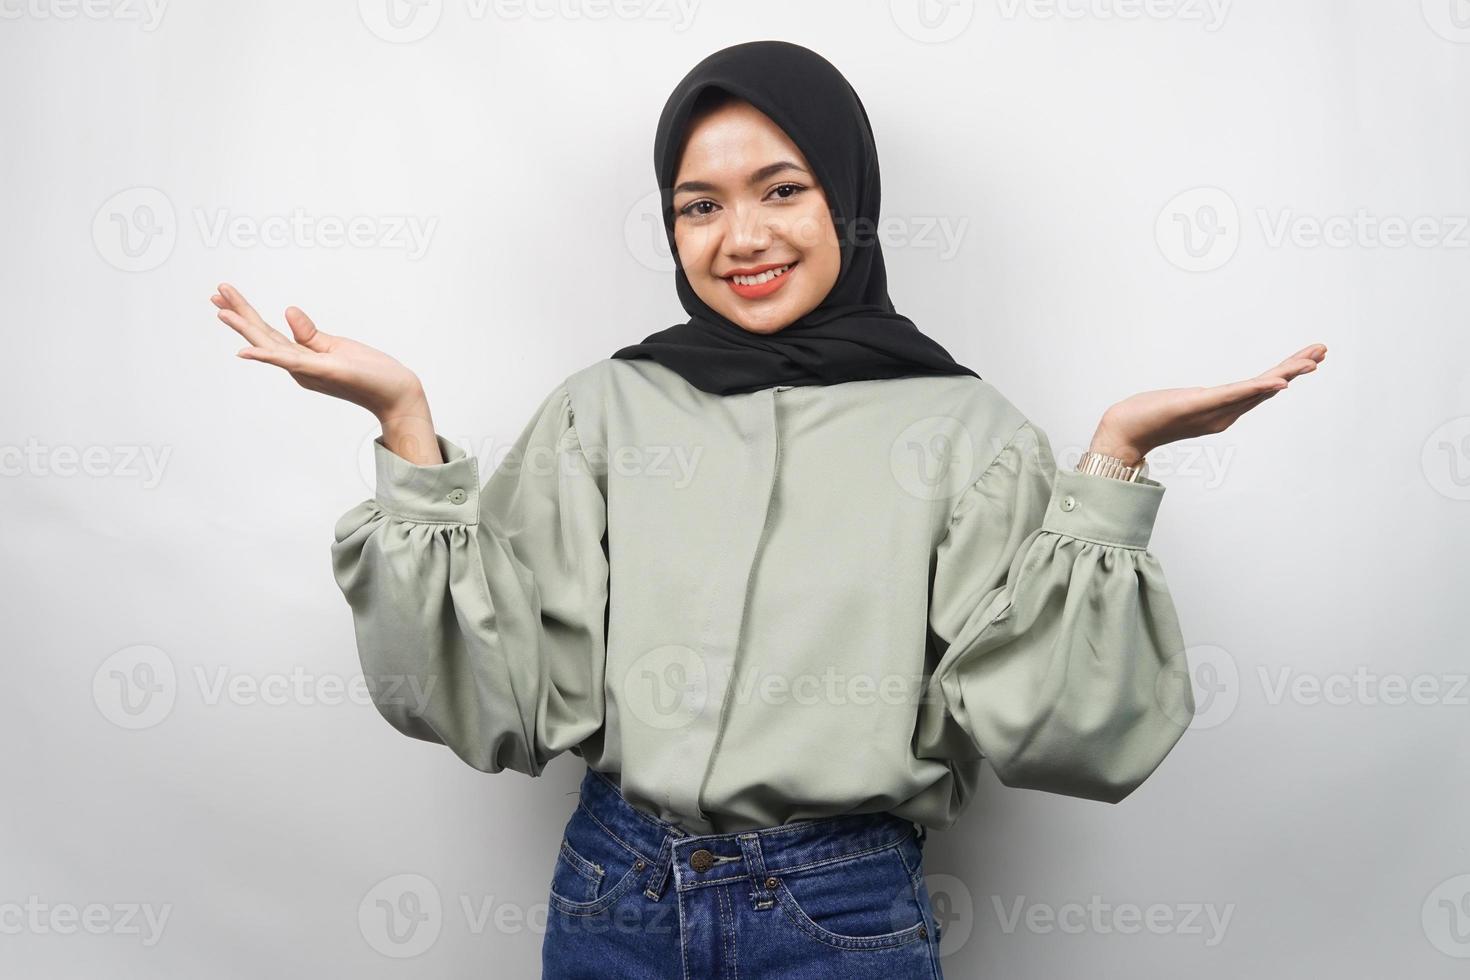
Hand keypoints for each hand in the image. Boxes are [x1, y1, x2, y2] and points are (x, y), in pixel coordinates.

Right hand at [211, 282, 425, 420]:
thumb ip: (309, 333)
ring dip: (245, 329)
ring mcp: (308, 371)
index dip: (245, 314)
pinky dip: (267, 356)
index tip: (225, 296)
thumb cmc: (368, 373)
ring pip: (270, 346)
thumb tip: (288, 310)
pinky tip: (247, 350)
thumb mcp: (335, 347)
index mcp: (301, 359)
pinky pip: (291, 361)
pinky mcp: (323, 371)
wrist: (394, 394)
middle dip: (238, 314)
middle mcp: (299, 367)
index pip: (267, 334)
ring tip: (222, 311)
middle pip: (262, 336)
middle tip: (214, 294)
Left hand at [1089, 343, 1327, 465]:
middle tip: (1322, 350)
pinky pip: (1234, 395)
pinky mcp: (1199, 405)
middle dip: (1296, 368)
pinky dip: (1257, 389)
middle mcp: (1224, 414)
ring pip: (1257, 390)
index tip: (1311, 357)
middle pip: (1267, 387)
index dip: (1287, 372)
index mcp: (1222, 410)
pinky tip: (1278, 383)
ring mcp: (1214, 411)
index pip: (1260, 387)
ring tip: (1311, 362)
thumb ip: (1199, 401)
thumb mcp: (1181, 403)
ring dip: (1286, 375)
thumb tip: (1206, 397)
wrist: (1123, 432)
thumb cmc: (1147, 417)